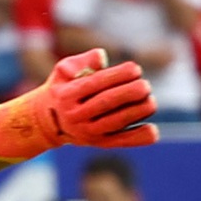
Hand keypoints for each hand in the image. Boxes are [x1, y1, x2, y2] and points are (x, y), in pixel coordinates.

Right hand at [0, 48, 160, 160]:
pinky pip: (119, 142)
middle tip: (146, 85)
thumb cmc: (63, 88)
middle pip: (105, 103)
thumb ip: (83, 61)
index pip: (95, 84)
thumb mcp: (64, 70)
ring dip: (135, 112)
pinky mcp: (97, 143)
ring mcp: (86, 132)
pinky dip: (137, 138)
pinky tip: (153, 131)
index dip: (117, 76)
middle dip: (128, 94)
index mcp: (67, 95)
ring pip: (114, 122)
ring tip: (151, 101)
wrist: (48, 120)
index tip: (136, 68)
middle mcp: (75, 116)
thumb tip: (102, 56)